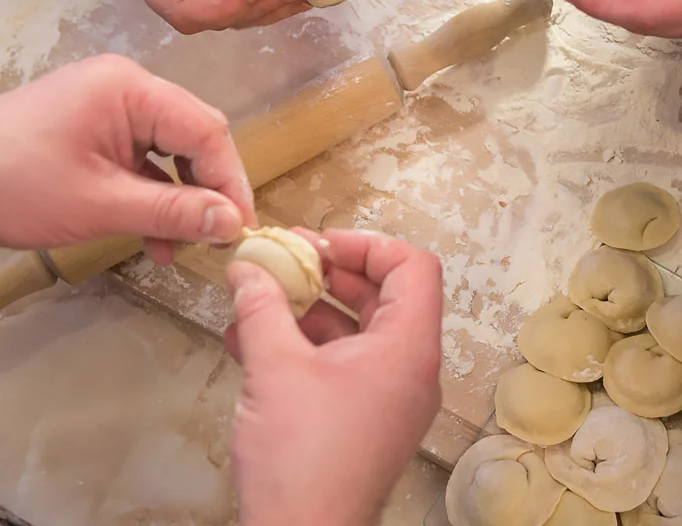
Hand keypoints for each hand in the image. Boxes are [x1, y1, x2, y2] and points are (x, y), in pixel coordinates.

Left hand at [0, 55, 254, 262]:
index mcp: (130, 89)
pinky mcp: (97, 131)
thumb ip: (173, 212)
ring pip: (172, 153)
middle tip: (221, 238)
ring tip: (186, 247)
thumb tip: (233, 224)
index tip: (242, 227)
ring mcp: (111, 108)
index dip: (231, 180)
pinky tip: (157, 238)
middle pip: (195, 137)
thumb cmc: (14, 186)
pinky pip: (143, 161)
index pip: (207, 130)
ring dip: (181, 201)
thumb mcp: (99, 205)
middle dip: (209, 190)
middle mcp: (128, 88)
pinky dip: (152, 197)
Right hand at [225, 229, 442, 525]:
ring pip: (359, 330)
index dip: (367, 243)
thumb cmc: (302, 459)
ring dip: (311, 308)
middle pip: (385, 294)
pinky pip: (346, 365)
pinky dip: (307, 346)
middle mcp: (411, 368)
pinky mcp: (367, 420)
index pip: (413, 266)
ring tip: (259, 296)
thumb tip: (248, 267)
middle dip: (331, 272)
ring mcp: (391, 397)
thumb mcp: (274, 369)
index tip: (318, 241)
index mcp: (409, 347)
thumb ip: (262, 308)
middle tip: (284, 258)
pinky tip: (255, 340)